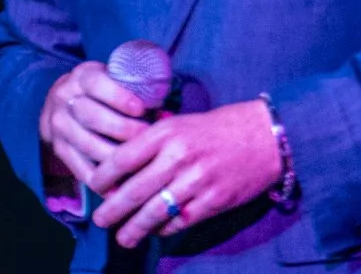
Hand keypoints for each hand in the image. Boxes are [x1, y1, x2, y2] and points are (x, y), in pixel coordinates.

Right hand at [41, 61, 151, 188]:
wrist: (64, 103)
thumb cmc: (103, 92)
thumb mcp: (113, 79)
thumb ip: (135, 90)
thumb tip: (165, 114)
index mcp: (83, 77)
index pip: (97, 84)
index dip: (119, 97)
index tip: (141, 109)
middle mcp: (66, 99)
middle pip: (92, 116)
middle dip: (122, 130)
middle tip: (147, 138)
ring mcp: (59, 126)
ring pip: (87, 145)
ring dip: (115, 157)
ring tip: (139, 163)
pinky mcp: (59, 149)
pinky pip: (79, 168)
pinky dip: (102, 180)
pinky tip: (121, 186)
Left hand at [89, 99, 282, 248]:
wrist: (266, 135)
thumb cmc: (220, 127)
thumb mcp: (183, 122)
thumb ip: (154, 141)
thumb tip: (121, 165)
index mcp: (168, 132)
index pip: (123, 158)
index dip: (103, 177)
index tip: (94, 188)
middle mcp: (180, 156)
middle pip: (134, 190)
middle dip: (112, 210)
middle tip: (100, 221)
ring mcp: (198, 181)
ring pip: (155, 212)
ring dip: (134, 228)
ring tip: (123, 238)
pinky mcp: (214, 201)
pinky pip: (181, 221)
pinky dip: (164, 229)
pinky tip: (155, 232)